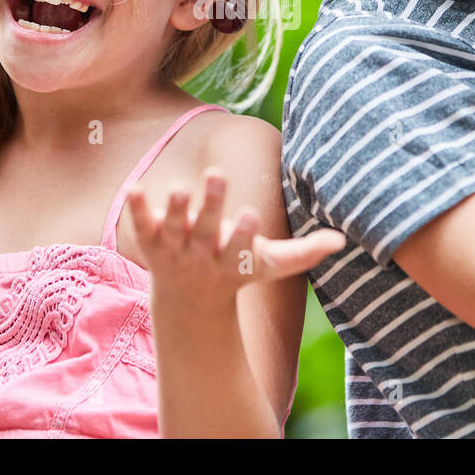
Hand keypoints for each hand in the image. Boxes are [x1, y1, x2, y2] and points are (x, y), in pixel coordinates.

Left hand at [123, 166, 346, 308]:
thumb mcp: (269, 265)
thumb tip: (342, 240)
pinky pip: (141, 225)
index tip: (250, 214)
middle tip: (216, 173)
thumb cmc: (236, 272)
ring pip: (172, 228)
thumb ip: (303, 253)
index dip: (243, 233)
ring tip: (179, 187)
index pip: (238, 247)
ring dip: (175, 208)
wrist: (188, 301)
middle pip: (205, 230)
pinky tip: (133, 188)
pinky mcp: (150, 241)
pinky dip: (138, 209)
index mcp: (231, 259)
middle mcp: (201, 254)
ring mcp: (174, 248)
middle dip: (210, 205)